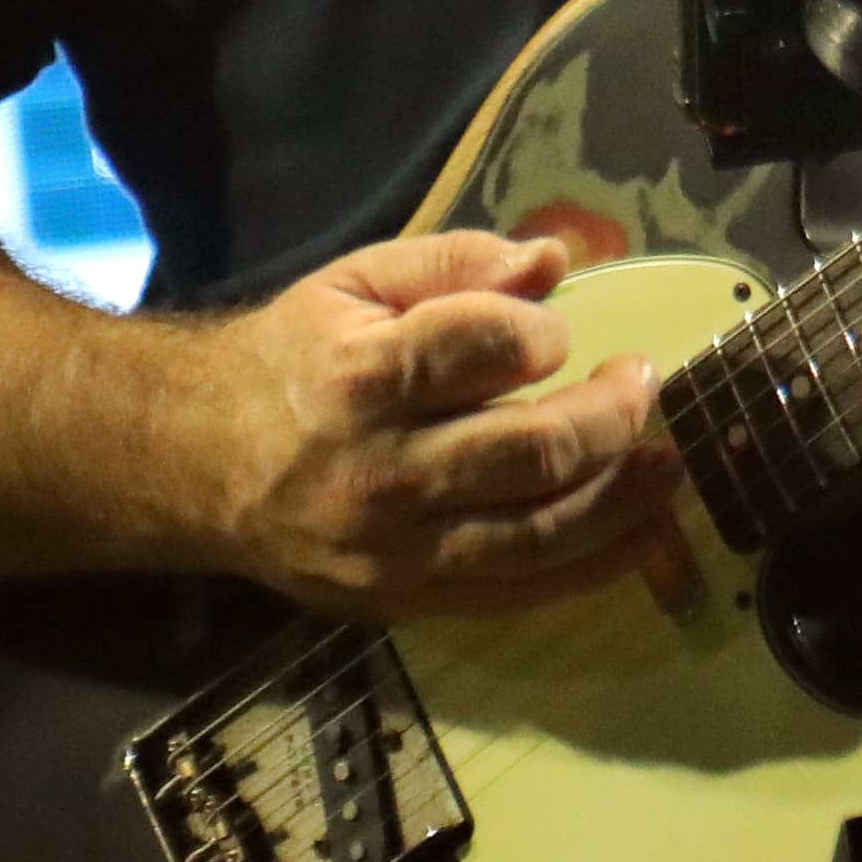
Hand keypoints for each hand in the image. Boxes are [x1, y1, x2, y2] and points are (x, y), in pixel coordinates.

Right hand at [186, 231, 681, 613]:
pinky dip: (594, 564)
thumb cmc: (291, 362)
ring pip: (541, 534)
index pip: (487, 348)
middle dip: (612, 414)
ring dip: (624, 497)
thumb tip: (556, 260)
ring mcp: (396, 550)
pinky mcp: (407, 602)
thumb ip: (457, 265)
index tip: (556, 331)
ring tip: (666, 461)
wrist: (195, 467)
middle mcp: (381, 472)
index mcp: (362, 378)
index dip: (544, 332)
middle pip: (532, 452)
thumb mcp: (355, 284)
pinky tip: (639, 530)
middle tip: (643, 382)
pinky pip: (521, 593)